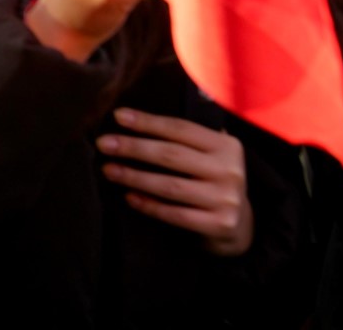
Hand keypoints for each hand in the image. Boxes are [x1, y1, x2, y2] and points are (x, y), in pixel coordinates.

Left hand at [98, 107, 253, 255]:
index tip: (117, 116)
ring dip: (135, 177)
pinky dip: (149, 205)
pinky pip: (176, 214)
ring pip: (171, 185)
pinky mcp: (220, 224)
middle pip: (172, 155)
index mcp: (226, 145)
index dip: (148, 122)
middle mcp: (230, 170)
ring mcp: (227, 199)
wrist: (239, 226)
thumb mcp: (209, 155)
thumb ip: (186, 138)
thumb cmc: (211, 181)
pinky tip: (129, 197)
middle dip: (134, 147)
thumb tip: (132, 119)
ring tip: (108, 170)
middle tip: (103, 144)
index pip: (181, 128)